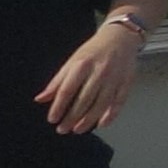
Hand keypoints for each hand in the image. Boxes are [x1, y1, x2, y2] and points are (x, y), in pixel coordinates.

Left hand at [37, 19, 144, 134]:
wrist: (121, 37)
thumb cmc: (93, 51)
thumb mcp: (72, 62)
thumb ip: (57, 81)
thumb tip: (40, 99)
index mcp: (82, 65)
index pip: (67, 90)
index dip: (58, 106)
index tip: (52, 119)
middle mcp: (99, 72)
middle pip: (84, 100)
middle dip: (72, 117)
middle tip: (62, 129)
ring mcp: (115, 78)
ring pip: (101, 104)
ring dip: (89, 119)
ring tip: (77, 130)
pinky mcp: (127, 82)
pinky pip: (119, 102)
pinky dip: (111, 114)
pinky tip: (102, 124)